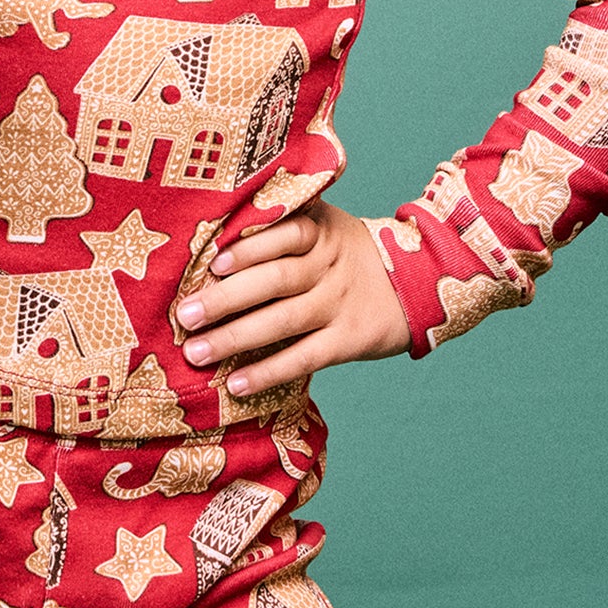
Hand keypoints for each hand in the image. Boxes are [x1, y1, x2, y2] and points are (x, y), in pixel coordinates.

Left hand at [173, 197, 408, 395]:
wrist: (422, 279)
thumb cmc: (348, 252)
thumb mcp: (326, 224)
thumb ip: (281, 225)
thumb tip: (211, 238)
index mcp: (320, 231)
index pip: (284, 234)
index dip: (249, 249)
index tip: (213, 263)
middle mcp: (329, 265)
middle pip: (275, 280)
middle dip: (226, 299)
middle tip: (185, 315)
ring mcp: (340, 304)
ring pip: (284, 321)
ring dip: (235, 338)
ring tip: (195, 352)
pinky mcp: (350, 340)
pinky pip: (304, 358)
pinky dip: (268, 372)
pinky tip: (235, 384)